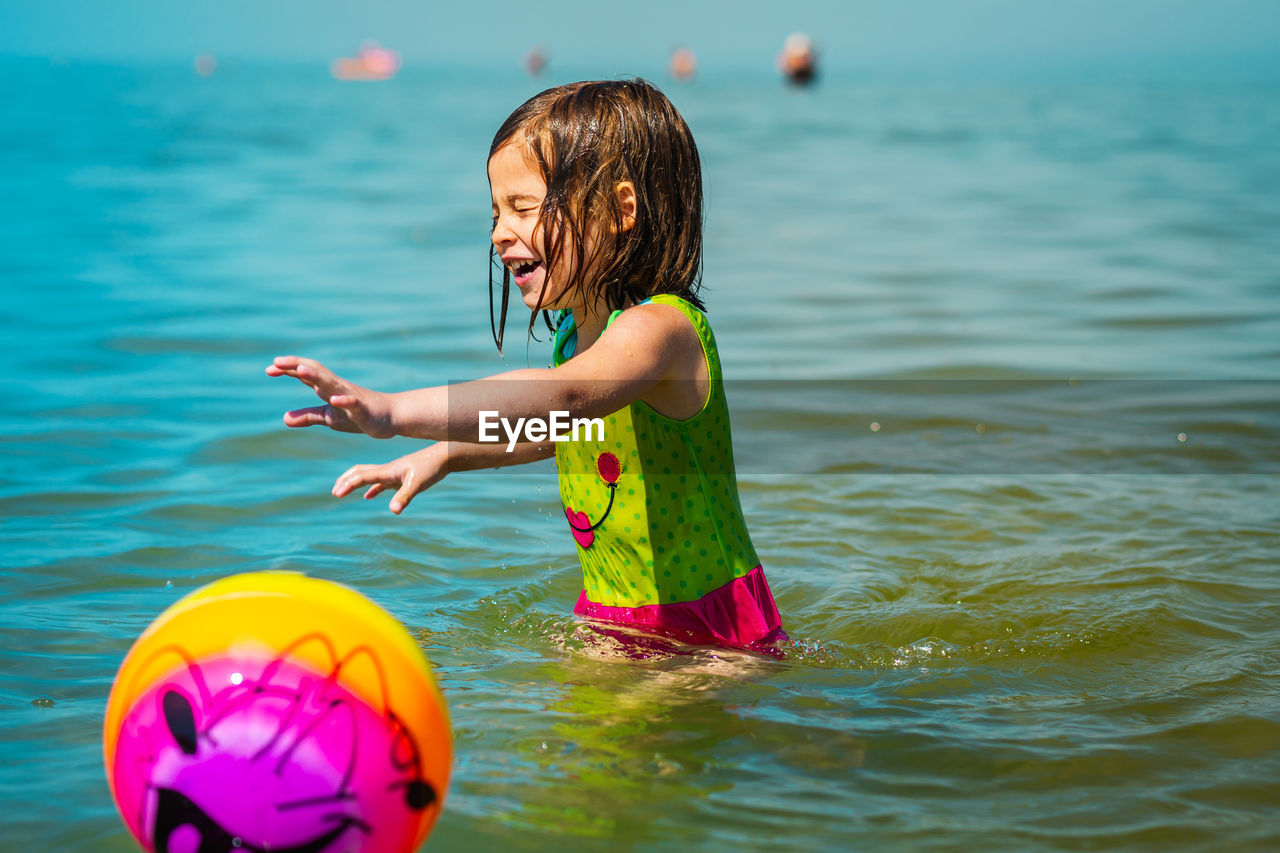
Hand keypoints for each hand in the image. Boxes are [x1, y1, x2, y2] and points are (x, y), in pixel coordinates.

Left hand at [267, 356, 394, 437]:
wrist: (389, 418)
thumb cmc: (358, 416)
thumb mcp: (328, 418)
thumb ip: (308, 416)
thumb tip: (284, 418)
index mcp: (327, 389)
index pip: (306, 376)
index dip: (288, 370)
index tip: (268, 369)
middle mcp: (337, 388)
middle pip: (316, 373)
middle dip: (297, 366)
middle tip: (277, 362)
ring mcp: (351, 397)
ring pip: (332, 384)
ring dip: (317, 377)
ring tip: (301, 371)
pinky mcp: (363, 410)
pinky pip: (353, 404)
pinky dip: (344, 401)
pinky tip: (334, 400)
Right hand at [331, 445, 448, 513]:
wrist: (443, 457)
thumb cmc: (431, 468)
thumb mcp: (417, 484)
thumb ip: (404, 497)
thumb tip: (393, 511)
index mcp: (387, 471)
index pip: (362, 477)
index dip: (348, 485)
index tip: (336, 493)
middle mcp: (387, 470)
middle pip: (359, 472)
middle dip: (346, 481)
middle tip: (335, 492)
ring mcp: (393, 473)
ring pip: (368, 476)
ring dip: (354, 482)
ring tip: (342, 491)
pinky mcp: (400, 477)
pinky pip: (381, 483)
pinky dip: (372, 489)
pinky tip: (368, 497)